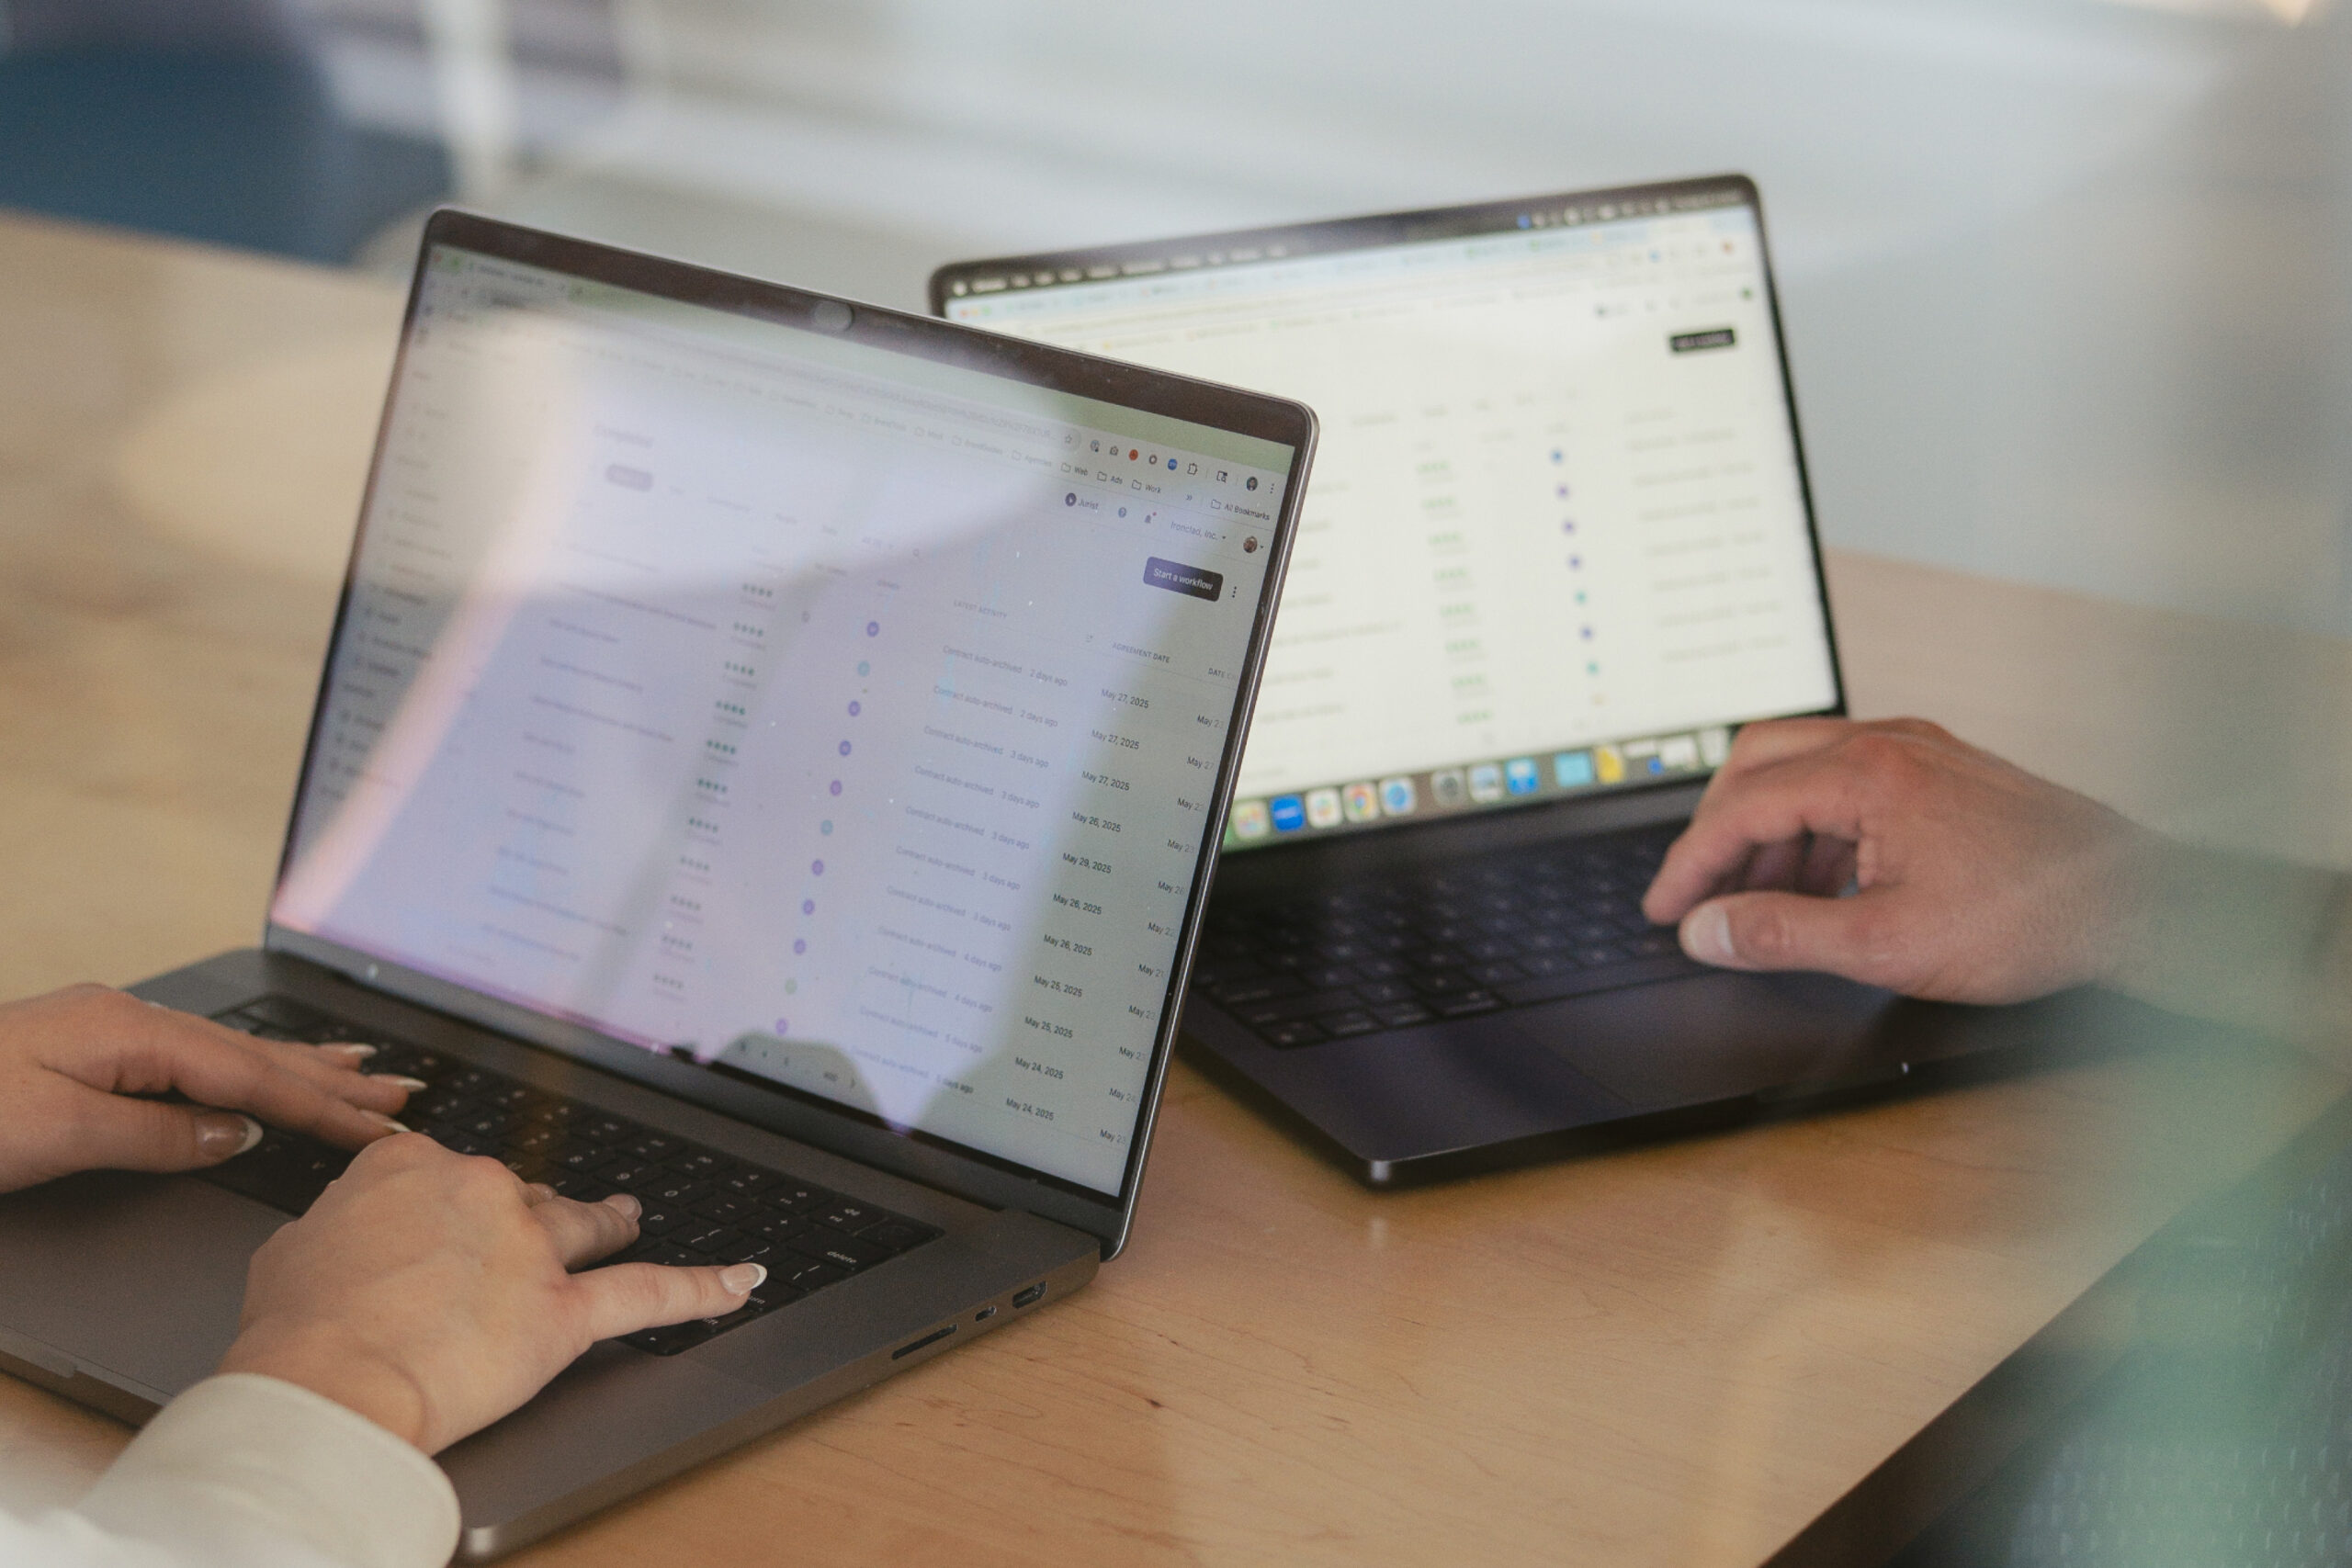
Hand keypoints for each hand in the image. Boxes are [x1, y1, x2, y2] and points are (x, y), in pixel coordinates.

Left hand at [0, 984, 416, 1193]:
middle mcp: (126, 1022)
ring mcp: (107, 1034)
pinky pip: (194, 1063)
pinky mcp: (87, 1055)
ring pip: (228, 1055)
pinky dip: (247, 1072)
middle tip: (402, 1093)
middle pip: (252, 1056)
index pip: (250, 1076)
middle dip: (332, 1077)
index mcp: (129, 1031)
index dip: (322, 1106)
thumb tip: (233, 1133)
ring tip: (361, 1070)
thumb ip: (154, 1133)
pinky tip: (258, 1077)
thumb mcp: (52, 1135)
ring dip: (300, 1068)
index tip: (382, 1130)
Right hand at [219, 1135, 763, 1452]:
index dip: (449, 1209)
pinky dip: (701, 1288)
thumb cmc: (295, 1329)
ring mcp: (530, 1247)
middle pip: (520, 1198)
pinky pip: (649, 1294)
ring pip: (585, 1225)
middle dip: (519, 1224)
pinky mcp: (564, 1310)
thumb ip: (343, 1227)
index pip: (446, 1175)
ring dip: (609, 1223)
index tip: (443, 1226)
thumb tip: (352, 1235)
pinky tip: (739, 1282)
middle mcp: (481, 1190)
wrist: (326, 1379)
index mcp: (411, 1166)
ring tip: (629, 1219)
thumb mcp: (295, 1250)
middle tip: (512, 1251)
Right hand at [1640, 718, 2160, 1003]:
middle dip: (1714, 833)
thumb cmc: (2032, 916)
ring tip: (1756, 907)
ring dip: (1764, 835)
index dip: (1689, 865)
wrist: (2135, 902)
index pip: (1740, 808)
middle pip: (1756, 765)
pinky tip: (1819, 889)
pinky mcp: (1939, 771)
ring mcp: (1917, 752)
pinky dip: (1811, 831)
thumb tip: (1706, 932)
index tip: (1664, 910)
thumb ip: (1781, 935)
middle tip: (1695, 895)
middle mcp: (1888, 744)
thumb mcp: (1886, 945)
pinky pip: (1845, 783)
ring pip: (1800, 771)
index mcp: (1867, 773)